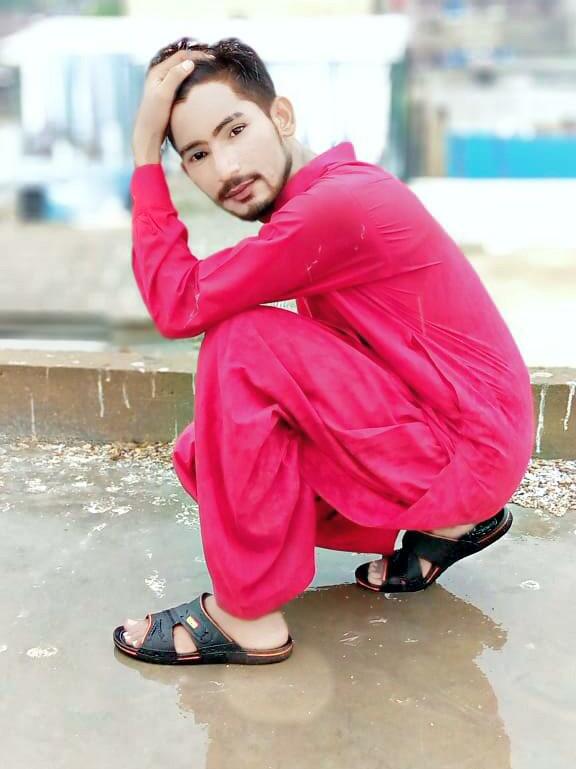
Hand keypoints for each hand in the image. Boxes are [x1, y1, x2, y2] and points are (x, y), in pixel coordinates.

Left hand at [132, 48, 214, 166]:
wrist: (148, 135)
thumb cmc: (154, 116)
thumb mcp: (164, 95)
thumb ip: (175, 77)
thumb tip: (190, 63)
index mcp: (158, 71)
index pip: (180, 56)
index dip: (197, 55)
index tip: (212, 58)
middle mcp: (160, 75)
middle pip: (181, 61)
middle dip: (197, 59)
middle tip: (214, 61)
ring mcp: (163, 84)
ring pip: (182, 70)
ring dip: (195, 68)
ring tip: (209, 69)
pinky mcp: (167, 94)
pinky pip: (182, 81)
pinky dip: (192, 78)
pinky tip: (200, 84)